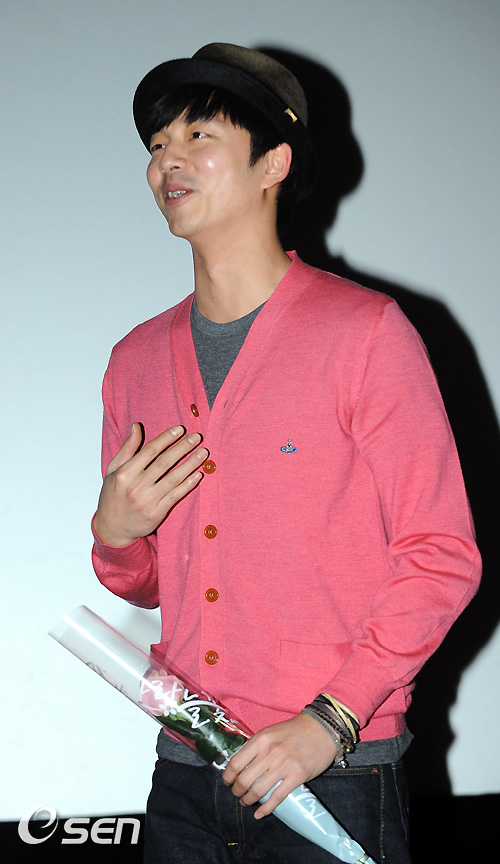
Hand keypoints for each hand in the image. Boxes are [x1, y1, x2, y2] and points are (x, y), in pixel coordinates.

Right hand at [93, 423, 207, 545]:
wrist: (112, 529)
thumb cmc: (112, 496)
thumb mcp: (113, 470)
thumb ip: (127, 448)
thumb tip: (137, 426)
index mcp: (125, 473)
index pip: (150, 451)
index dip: (166, 438)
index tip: (180, 429)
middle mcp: (136, 486)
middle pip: (164, 462)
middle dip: (182, 448)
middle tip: (196, 437)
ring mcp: (148, 500)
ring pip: (173, 478)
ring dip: (190, 464)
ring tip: (203, 453)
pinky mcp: (157, 512)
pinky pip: (176, 495)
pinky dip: (188, 484)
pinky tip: (198, 474)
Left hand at [222, 713, 336, 818]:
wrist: (322, 728)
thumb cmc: (294, 730)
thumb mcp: (270, 732)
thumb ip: (256, 746)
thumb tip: (240, 764)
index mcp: (261, 740)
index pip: (236, 763)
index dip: (228, 776)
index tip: (227, 782)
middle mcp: (270, 752)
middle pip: (244, 780)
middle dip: (237, 791)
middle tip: (237, 794)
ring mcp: (284, 765)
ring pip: (258, 791)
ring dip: (248, 800)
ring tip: (246, 802)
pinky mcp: (297, 776)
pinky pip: (277, 797)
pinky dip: (265, 809)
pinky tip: (259, 814)